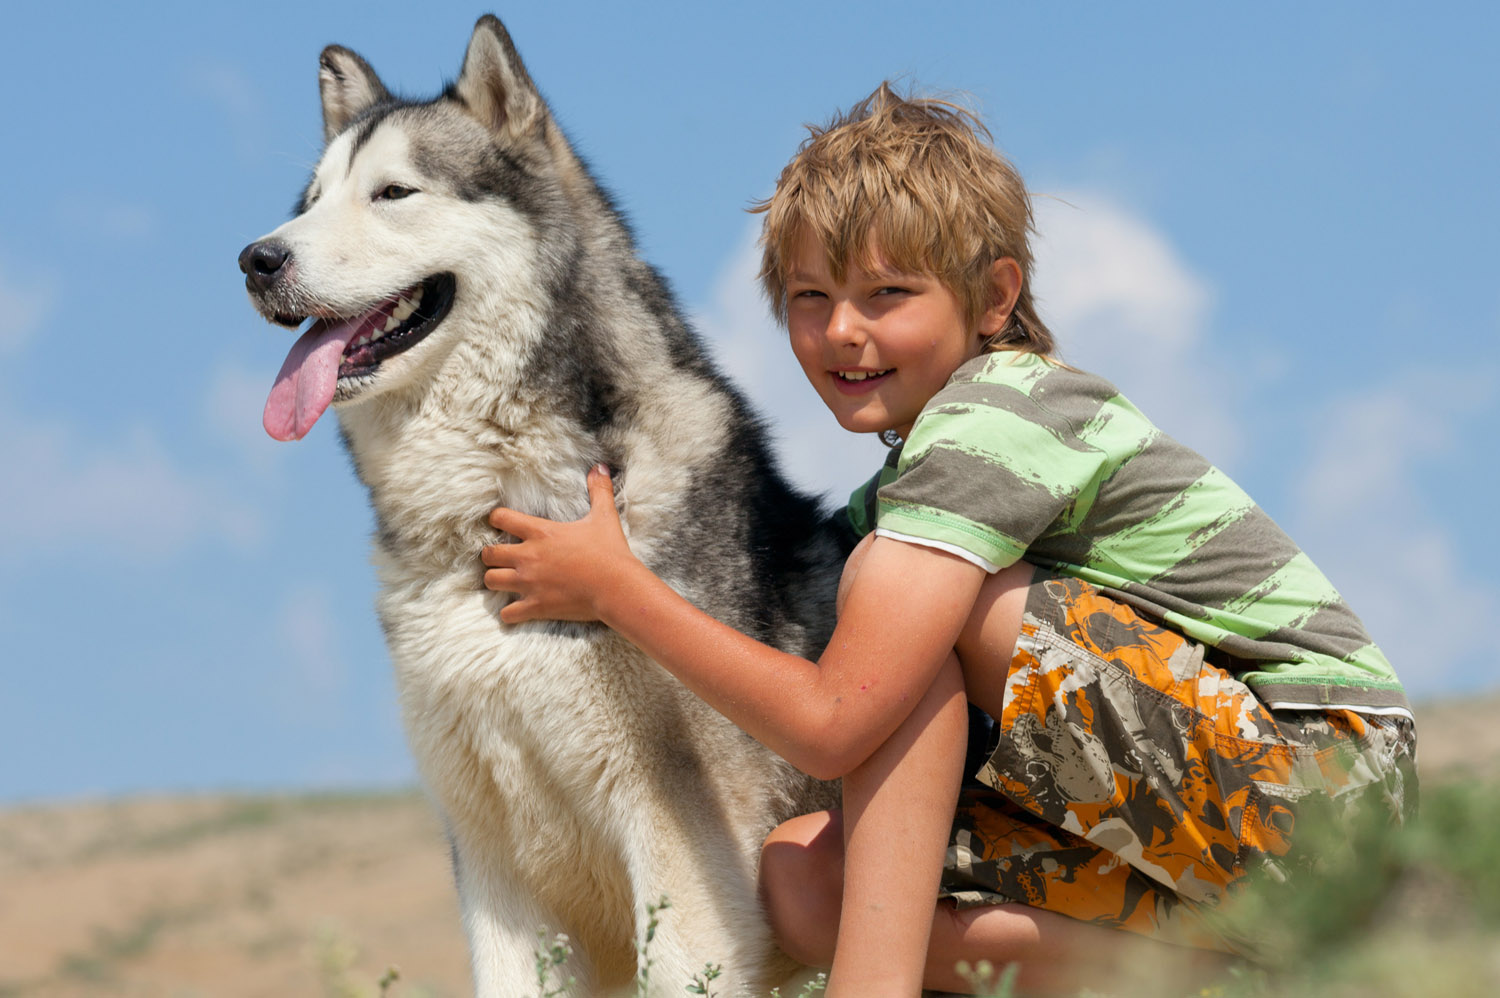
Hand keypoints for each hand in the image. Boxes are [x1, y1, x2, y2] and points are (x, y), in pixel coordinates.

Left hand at [481, 464, 636, 623]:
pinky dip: (509, 613)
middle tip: (501, 556)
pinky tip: (517, 609)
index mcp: (541, 533)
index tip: (500, 523)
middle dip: (491, 555)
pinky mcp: (536, 606)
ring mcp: (529, 583)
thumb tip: (599, 467)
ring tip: (506, 580)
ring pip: (491, 581)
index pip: (501, 518)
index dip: (496, 519)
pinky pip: (507, 614)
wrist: (617, 587)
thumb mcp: (604, 517)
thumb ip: (599, 490)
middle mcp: (528, 557)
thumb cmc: (610, 552)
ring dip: (496, 580)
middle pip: (488, 554)